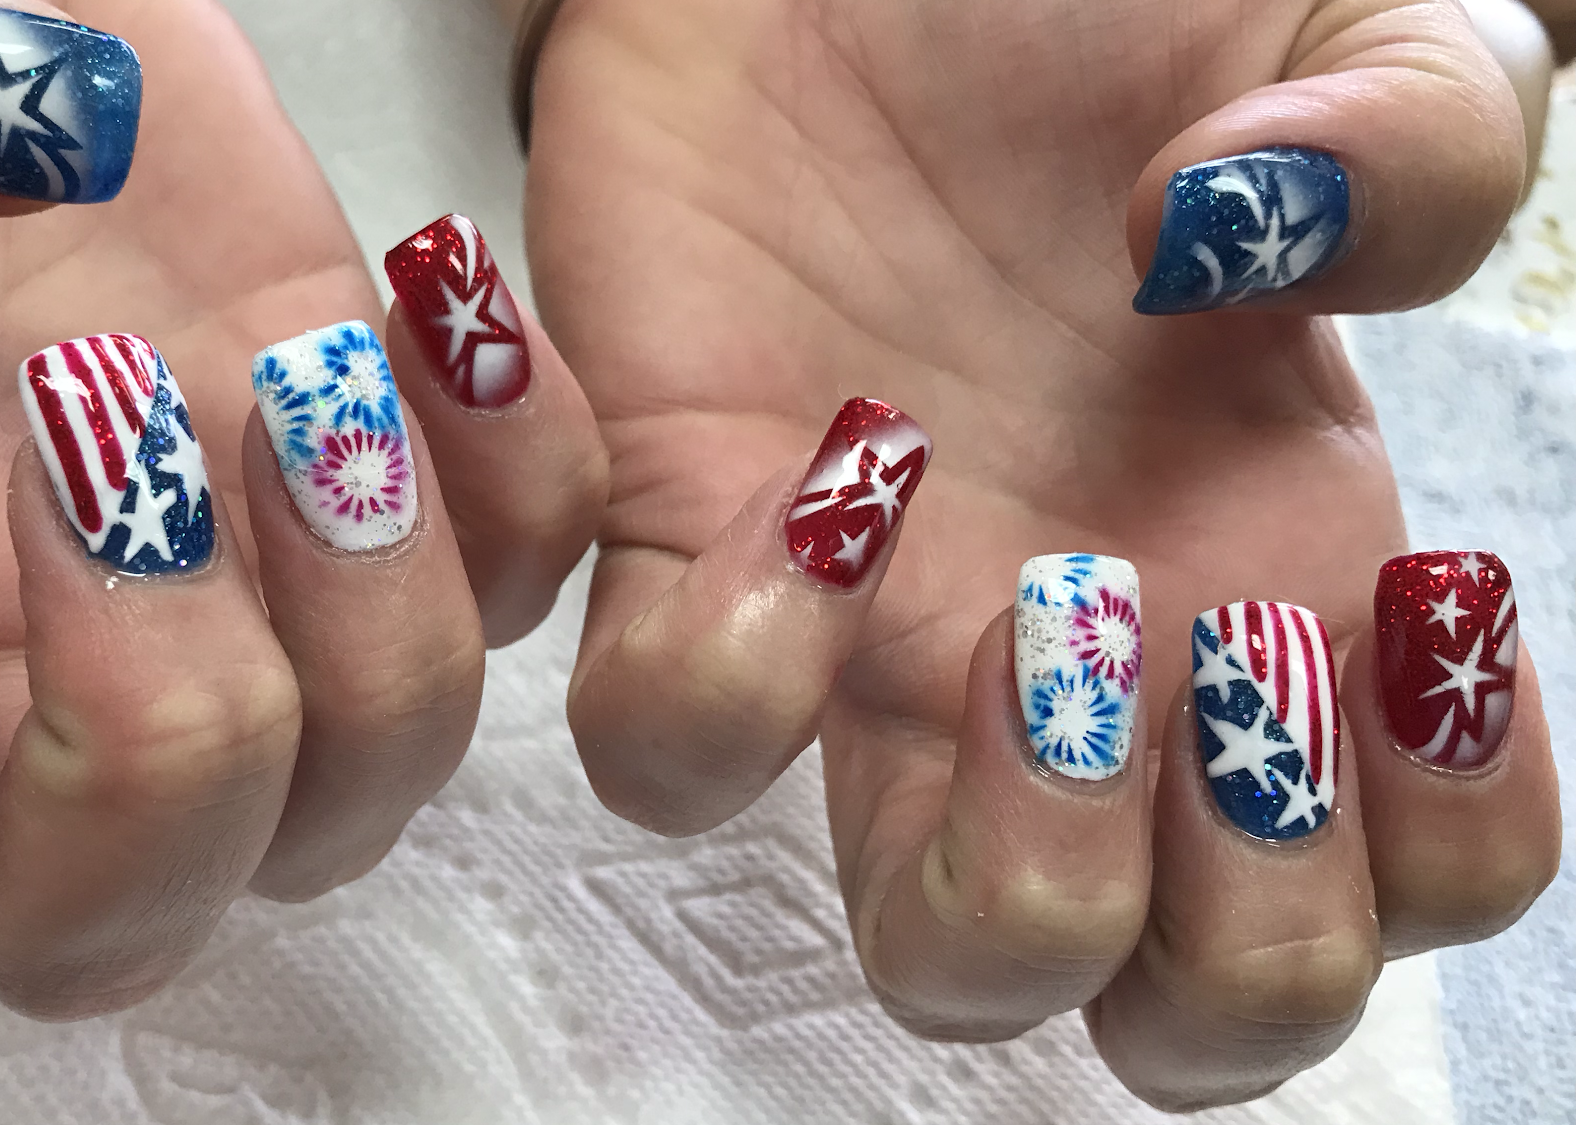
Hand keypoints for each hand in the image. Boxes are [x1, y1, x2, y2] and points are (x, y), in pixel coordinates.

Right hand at [0, 0, 603, 1018]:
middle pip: (89, 921)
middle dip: (140, 715)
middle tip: (93, 424)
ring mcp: (195, 611)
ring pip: (343, 799)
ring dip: (359, 609)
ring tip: (299, 365)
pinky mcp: (348, 502)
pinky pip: (514, 590)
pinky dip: (518, 471)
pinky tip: (430, 286)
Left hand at [526, 0, 1559, 1107]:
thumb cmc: (1080, 18)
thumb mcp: (1341, 26)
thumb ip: (1424, 139)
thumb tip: (1269, 253)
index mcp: (1272, 574)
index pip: (1399, 891)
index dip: (1430, 843)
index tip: (1395, 614)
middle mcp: (1085, 669)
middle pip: (1180, 1012)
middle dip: (1230, 916)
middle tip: (1201, 647)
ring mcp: (879, 646)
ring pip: (939, 954)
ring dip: (1016, 859)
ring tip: (1041, 595)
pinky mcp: (677, 553)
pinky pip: (672, 740)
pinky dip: (742, 659)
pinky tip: (831, 459)